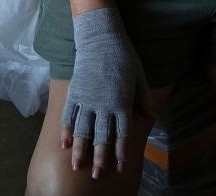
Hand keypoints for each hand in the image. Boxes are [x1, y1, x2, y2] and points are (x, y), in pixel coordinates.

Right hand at [62, 7, 150, 177]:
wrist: (101, 39)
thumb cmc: (124, 57)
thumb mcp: (139, 78)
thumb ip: (143, 100)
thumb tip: (152, 117)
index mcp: (122, 103)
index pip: (122, 134)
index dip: (121, 152)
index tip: (120, 167)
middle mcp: (104, 106)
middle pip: (102, 138)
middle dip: (100, 159)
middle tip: (97, 176)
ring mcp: (87, 100)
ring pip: (82, 131)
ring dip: (80, 150)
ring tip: (76, 166)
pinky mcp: (75, 93)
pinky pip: (69, 116)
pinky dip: (66, 131)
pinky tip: (64, 144)